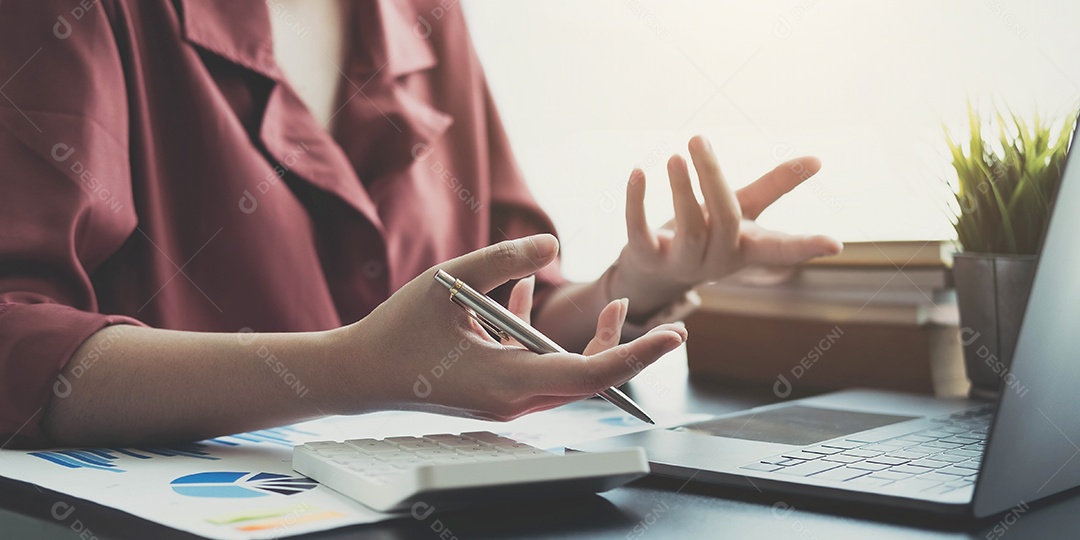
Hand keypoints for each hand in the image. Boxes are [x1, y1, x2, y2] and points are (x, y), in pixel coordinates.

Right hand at [328, 234, 686, 421]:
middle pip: (589, 378)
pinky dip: (545, 338)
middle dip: (625, 347)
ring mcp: (504, 402)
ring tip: (617, 306)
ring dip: (591, 342)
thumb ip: (503, 259)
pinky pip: (536, 368)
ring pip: (568, 375)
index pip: (593, 372)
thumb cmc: (395, 331)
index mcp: (510, 380)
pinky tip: (531, 296)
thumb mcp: (450, 281)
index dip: (638, 354)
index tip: (676, 337)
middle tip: (655, 316)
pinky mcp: (493, 394)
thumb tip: (553, 244)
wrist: (356, 376)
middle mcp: (514, 399)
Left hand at [611, 136, 842, 316]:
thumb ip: (774, 186)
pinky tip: (638, 173)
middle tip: (699, 139)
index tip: (835, 245)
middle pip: (725, 219)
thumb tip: (818, 159)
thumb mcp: (743, 211)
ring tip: (676, 155)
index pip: (780, 250)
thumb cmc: (709, 234)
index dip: (805, 247)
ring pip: (687, 227)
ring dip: (681, 188)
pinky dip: (637, 202)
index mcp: (745, 247)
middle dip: (712, 179)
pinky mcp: (646, 257)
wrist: (656, 273)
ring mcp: (682, 261)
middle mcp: (717, 258)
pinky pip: (640, 231)